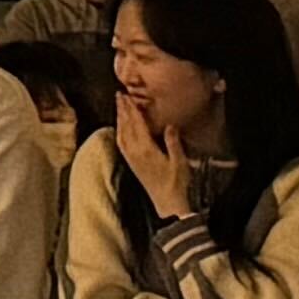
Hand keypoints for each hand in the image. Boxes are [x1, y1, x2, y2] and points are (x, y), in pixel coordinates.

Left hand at [113, 91, 182, 212]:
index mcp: (145, 149)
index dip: (131, 109)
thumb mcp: (179, 161)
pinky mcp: (132, 164)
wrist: (168, 203)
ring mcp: (131, 159)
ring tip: (119, 106)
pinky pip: (121, 143)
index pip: (136, 124)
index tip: (126, 96)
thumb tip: (169, 125)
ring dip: (120, 119)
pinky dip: (120, 131)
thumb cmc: (177, 183)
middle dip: (122, 110)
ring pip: (121, 134)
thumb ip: (172, 142)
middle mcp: (134, 152)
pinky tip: (121, 128)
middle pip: (125, 126)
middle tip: (119, 95)